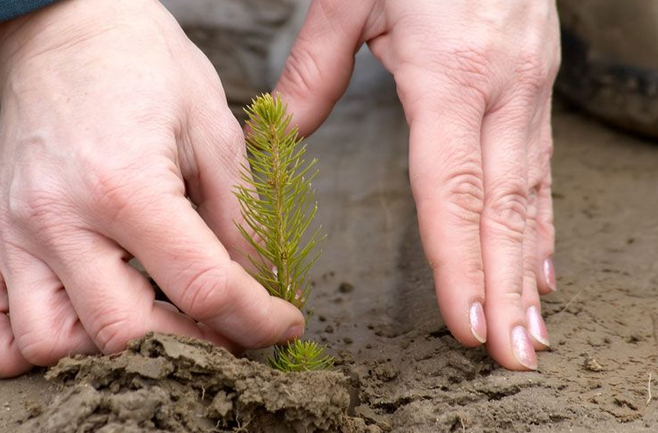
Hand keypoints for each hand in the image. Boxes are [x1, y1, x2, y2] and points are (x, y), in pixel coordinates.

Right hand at [0, 0, 303, 377]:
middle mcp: (61, 218)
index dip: (257, 319)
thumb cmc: (143, 65)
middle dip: (196, 348)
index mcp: (126, 185)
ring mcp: (17, 231)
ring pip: (50, 343)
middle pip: (127, 334)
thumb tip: (260, 284)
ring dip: (111, 353)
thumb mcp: (213, 129)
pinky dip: (21, 344)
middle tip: (230, 331)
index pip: (202, 286)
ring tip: (155, 322)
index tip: (283, 323)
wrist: (67, 27)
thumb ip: (239, 217)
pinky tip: (74, 324)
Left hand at [275, 0, 559, 369]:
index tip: (465, 319)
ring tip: (530, 328)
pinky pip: (539, 170)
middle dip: (507, 286)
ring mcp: (527, 92)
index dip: (458, 259)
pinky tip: (538, 264)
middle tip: (511, 352)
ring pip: (530, 196)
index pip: (452, 188)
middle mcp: (502, 92)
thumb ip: (316, 66)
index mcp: (452, 75)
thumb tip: (283, 128)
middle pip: (502, 208)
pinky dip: (540, 225)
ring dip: (530, 268)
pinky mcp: (535, 88)